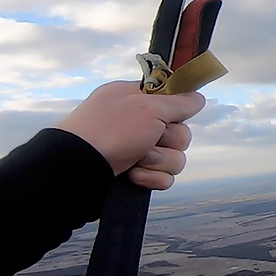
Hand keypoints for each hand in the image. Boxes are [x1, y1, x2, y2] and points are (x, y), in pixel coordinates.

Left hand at [55, 82, 204, 189]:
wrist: (77, 171)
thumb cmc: (109, 131)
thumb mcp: (148, 107)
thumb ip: (178, 102)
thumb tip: (199, 97)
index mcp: (136, 100)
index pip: (174, 102)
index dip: (176, 112)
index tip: (172, 116)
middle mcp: (138, 124)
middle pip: (180, 134)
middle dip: (168, 141)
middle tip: (149, 141)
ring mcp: (137, 151)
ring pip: (175, 158)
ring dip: (159, 161)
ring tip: (137, 161)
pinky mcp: (136, 176)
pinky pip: (164, 178)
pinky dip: (152, 178)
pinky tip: (134, 176)